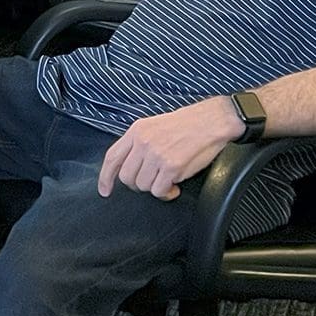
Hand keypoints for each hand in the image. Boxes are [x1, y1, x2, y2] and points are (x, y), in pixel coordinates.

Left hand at [97, 96, 240, 200]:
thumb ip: (138, 143)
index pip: (112, 157)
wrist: (210, 121)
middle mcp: (143, 142)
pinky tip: (175, 186)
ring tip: (167, 180)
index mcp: (136, 131)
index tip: (104, 191)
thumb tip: (130, 166)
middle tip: (153, 181)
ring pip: (143, 186)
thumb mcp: (153, 126)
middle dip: (138, 185)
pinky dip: (167, 193)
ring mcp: (156, 154)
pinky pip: (159, 191)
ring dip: (155, 188)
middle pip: (126, 177)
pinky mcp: (171, 166)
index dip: (105, 177)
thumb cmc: (185, 125)